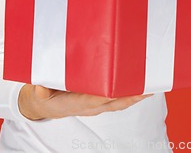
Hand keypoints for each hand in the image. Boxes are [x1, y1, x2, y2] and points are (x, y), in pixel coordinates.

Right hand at [18, 84, 151, 119]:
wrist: (45, 104)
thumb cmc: (43, 94)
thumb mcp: (38, 91)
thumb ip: (40, 89)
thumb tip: (39, 87)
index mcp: (76, 102)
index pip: (95, 98)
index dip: (108, 94)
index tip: (121, 88)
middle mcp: (90, 106)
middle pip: (115, 102)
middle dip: (131, 95)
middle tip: (147, 85)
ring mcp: (96, 105)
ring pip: (120, 101)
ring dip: (136, 95)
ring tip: (152, 85)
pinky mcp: (99, 101)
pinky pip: (118, 99)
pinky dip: (131, 94)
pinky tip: (141, 86)